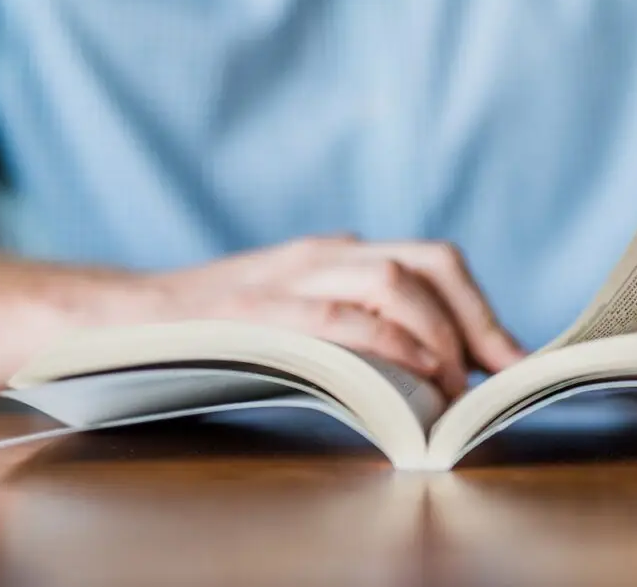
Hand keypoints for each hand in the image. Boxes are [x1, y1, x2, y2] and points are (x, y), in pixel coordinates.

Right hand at [151, 235, 525, 396]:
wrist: (127, 319)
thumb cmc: (217, 330)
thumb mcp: (294, 312)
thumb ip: (351, 323)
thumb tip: (426, 372)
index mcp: (337, 253)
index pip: (431, 262)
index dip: (479, 308)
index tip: (509, 357)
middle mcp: (325, 253)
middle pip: (429, 263)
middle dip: (475, 319)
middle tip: (497, 373)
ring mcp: (294, 276)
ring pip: (394, 281)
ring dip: (438, 335)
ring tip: (453, 384)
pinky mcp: (264, 310)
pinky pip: (343, 318)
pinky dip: (389, 346)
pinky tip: (411, 377)